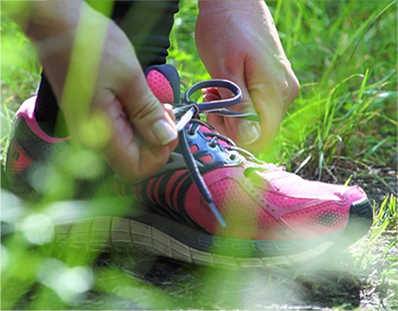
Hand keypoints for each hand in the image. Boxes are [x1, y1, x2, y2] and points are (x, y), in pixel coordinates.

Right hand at [21, 1, 177, 181]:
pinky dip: (137, 116)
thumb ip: (148, 113)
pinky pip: (121, 127)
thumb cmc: (88, 45)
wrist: (57, 25)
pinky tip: (141, 95)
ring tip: (153, 97)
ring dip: (148, 124)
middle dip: (156, 137)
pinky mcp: (94, 115)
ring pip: (130, 142)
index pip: (135, 170)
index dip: (158, 156)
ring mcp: (92, 126)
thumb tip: (165, 138)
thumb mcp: (129, 78)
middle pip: (134, 157)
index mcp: (100, 132)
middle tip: (165, 109)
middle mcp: (93, 136)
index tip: (169, 130)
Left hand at [196, 1, 298, 151]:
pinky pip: (257, 106)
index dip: (235, 136)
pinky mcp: (274, 82)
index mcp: (275, 92)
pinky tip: (225, 88)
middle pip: (259, 131)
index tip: (216, 116)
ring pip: (256, 120)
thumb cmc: (225, 29)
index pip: (261, 138)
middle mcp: (285, 93)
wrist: (234, 0)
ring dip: (232, 113)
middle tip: (212, 102)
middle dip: (231, 124)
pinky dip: (238, 103)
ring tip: (217, 90)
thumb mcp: (224, 70)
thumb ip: (238, 106)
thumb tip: (249, 138)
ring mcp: (282, 87)